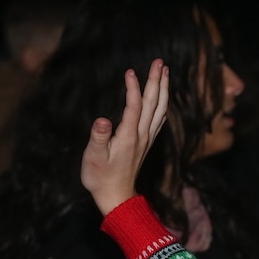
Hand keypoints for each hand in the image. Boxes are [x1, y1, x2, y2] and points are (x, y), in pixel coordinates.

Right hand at [79, 60, 169, 216]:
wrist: (116, 197)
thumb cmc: (101, 177)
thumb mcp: (94, 158)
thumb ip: (99, 138)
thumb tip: (102, 120)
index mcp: (128, 136)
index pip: (135, 106)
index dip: (133, 88)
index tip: (130, 71)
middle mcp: (141, 135)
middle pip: (154, 103)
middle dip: (156, 81)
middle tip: (159, 61)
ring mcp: (146, 139)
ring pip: (160, 109)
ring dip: (163, 89)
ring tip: (164, 72)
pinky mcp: (146, 143)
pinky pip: (159, 119)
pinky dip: (163, 104)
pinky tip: (163, 98)